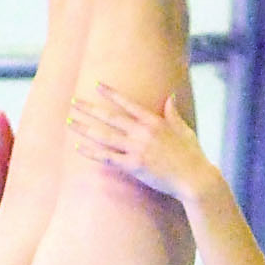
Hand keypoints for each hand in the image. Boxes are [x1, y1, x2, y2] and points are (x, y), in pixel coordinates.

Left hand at [67, 82, 212, 203]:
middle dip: (89, 109)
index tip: (96, 85)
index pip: (127, 104)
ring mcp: (137, 149)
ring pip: (104, 136)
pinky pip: (108, 158)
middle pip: (110, 118)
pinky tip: (78, 148)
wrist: (195, 178)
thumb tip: (170, 96)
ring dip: (85, 128)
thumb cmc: (192, 155)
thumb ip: (173, 113)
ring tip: (69, 121)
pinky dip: (92, 153)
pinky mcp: (134, 166)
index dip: (110, 94)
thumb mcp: (184, 130)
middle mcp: (143, 132)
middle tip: (73, 102)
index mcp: (154, 121)